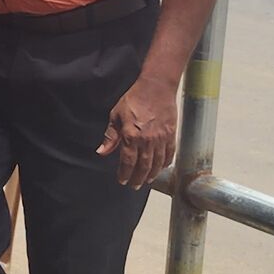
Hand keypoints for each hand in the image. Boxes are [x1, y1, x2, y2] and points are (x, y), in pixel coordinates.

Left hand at [99, 73, 179, 188]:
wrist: (156, 87)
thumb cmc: (134, 99)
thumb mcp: (116, 116)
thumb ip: (110, 136)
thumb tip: (101, 152)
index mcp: (131, 136)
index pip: (128, 162)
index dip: (125, 173)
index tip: (122, 180)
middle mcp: (147, 140)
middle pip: (143, 166)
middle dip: (138, 178)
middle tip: (135, 186)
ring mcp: (161, 138)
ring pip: (157, 163)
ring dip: (152, 174)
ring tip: (147, 180)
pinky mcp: (171, 134)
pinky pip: (169, 153)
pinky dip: (166, 163)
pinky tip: (161, 168)